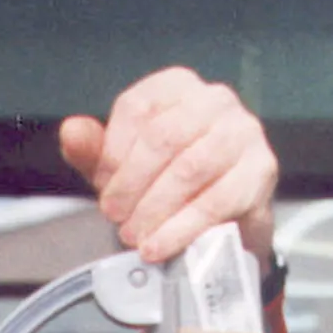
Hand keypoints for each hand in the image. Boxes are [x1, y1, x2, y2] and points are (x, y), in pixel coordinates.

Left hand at [58, 67, 276, 263]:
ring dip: (154, 209)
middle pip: (163, 138)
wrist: (221, 219)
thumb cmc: (168, 182)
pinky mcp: (260, 170)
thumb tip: (72, 132)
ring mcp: (243, 132)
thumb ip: (94, 150)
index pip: (137, 108)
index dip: (113, 153)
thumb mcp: (123, 166)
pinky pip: (216, 200)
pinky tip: (160, 244)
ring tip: (135, 235)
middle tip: (116, 216)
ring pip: (189, 169)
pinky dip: (181, 228)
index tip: (104, 185)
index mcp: (177, 87)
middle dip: (131, 185)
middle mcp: (214, 100)